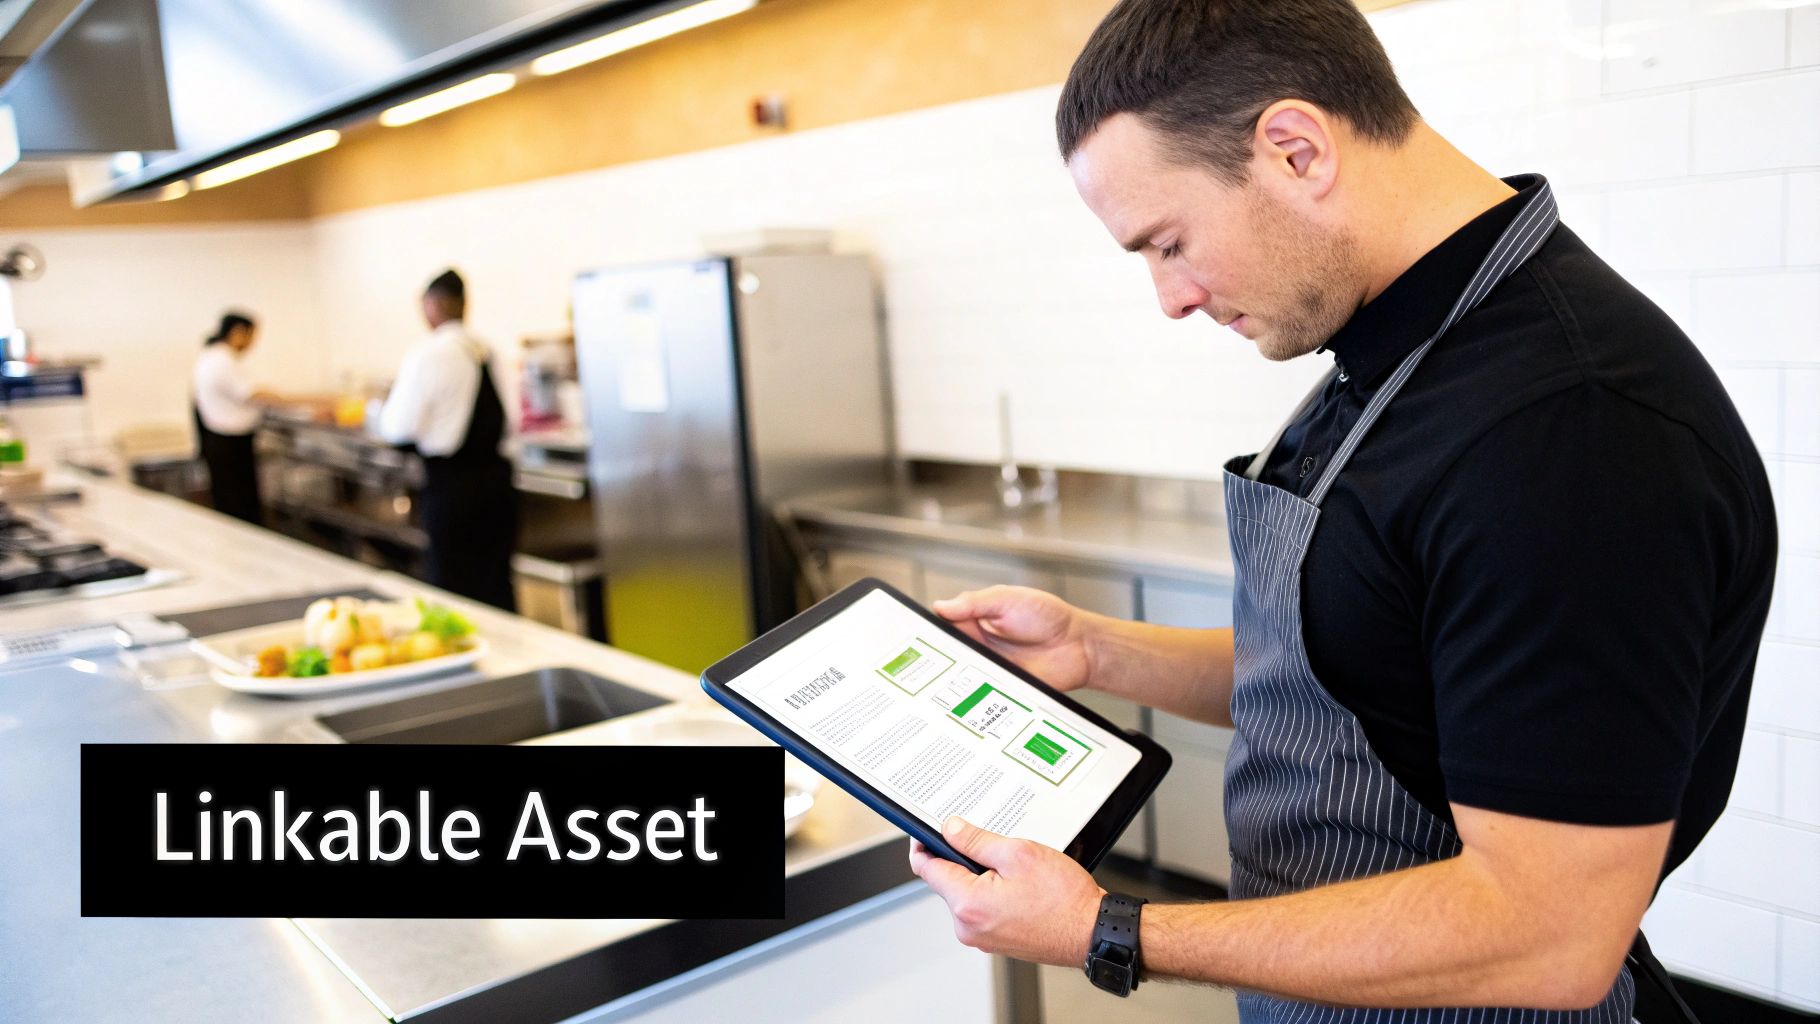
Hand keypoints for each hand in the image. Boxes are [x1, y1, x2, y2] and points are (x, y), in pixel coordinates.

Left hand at [908, 817, 1104, 965]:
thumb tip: (949, 829)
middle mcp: (968, 926)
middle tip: (994, 846)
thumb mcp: (1018, 854)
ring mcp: (980, 937)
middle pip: (947, 880)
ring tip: (1015, 871)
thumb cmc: (1063, 899)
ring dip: (981, 876)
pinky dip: (992, 892)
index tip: (927, 830)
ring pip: (966, 894)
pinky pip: (982, 908)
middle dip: (963, 859)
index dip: (924, 843)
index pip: (926, 867)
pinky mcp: (994, 939)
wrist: (1090, 931)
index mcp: (968, 904)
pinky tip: (1019, 887)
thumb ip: (976, 840)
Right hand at [932, 586, 1096, 691]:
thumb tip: (941, 606)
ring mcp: (988, 669)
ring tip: (943, 678)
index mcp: (976, 620)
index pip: (942, 626)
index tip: (915, 636)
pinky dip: (971, 697)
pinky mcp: (999, 689)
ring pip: (959, 676)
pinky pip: (979, 695)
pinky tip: (964, 696)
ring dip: (952, 678)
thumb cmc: (1048, 616)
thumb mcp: (1008, 599)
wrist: (1079, 646)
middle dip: (935, 658)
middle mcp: (978, 646)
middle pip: (946, 654)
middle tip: (924, 660)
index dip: (929, 632)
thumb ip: (975, 602)